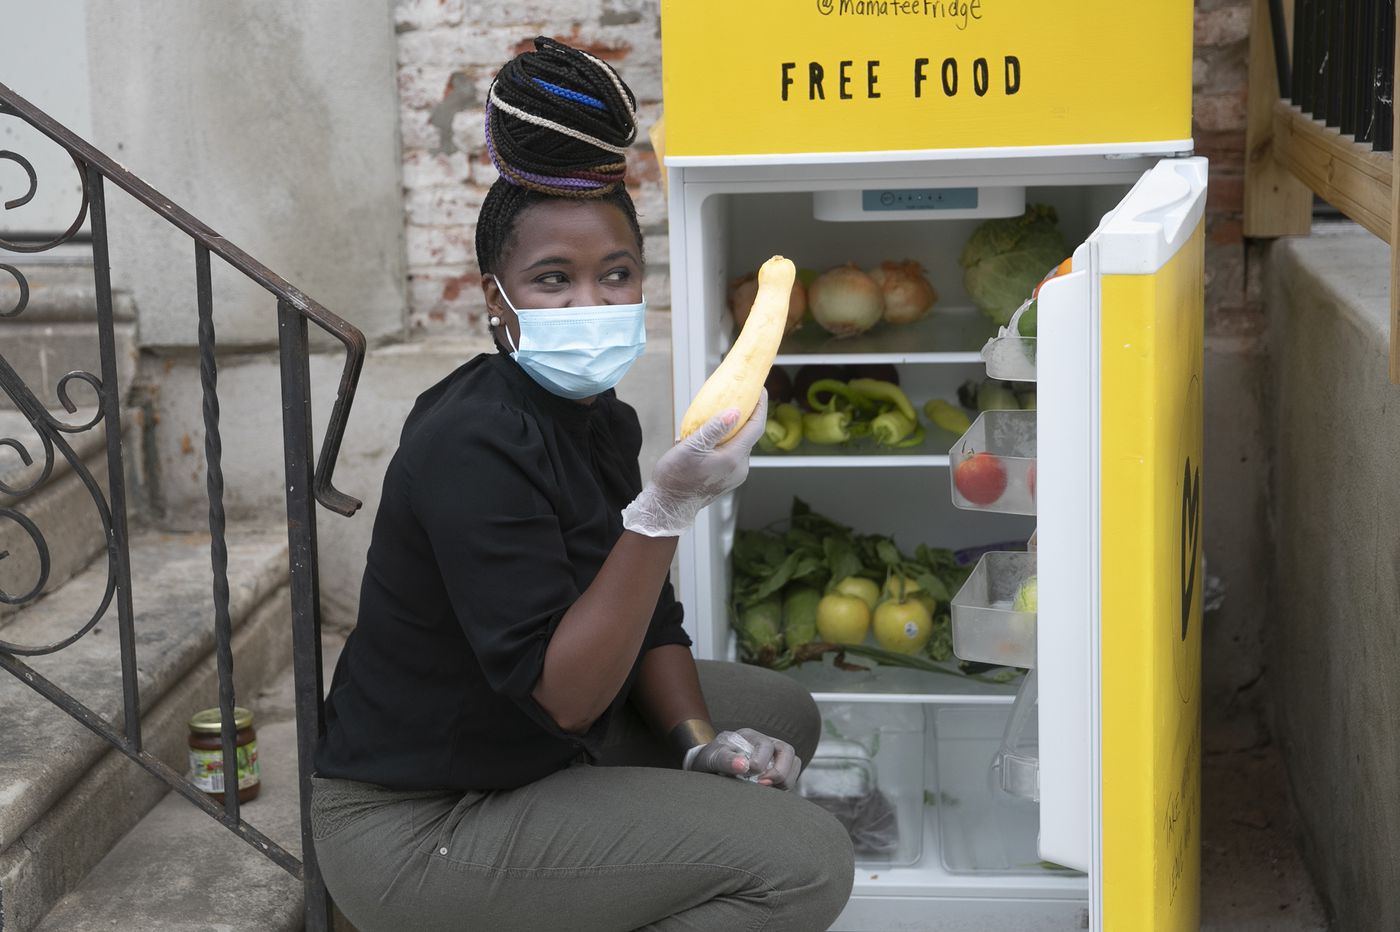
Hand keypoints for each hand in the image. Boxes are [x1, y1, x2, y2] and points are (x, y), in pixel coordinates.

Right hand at [621, 391, 767, 537]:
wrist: (669, 506)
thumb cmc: (675, 477)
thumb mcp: (691, 447)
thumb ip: (714, 428)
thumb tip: (736, 411)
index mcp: (734, 457)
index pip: (756, 427)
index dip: (760, 406)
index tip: (760, 390)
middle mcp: (740, 467)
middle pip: (749, 435)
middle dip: (745, 416)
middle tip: (737, 397)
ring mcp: (735, 475)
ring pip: (739, 445)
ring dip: (732, 430)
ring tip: (717, 417)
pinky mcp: (728, 479)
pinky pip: (732, 454)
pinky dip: (725, 443)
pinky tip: (709, 438)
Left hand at [684, 727, 799, 789]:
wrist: (708, 766)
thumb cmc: (710, 759)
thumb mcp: (712, 758)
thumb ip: (725, 760)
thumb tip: (743, 765)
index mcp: (749, 736)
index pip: (766, 745)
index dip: (761, 761)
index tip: (749, 774)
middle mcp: (765, 743)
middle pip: (787, 752)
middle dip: (780, 771)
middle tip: (763, 785)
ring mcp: (773, 756)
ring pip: (794, 764)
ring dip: (785, 780)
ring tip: (768, 791)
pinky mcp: (776, 770)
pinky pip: (790, 777)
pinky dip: (783, 787)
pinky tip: (768, 794)